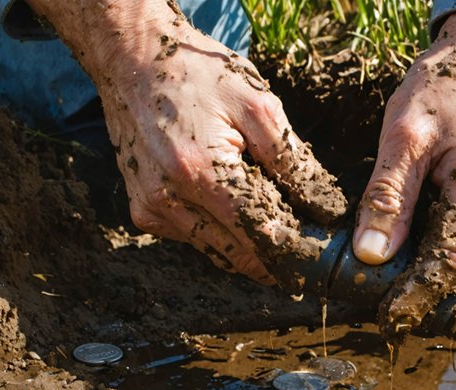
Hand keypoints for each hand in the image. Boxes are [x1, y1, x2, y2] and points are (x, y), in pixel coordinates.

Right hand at [26, 1, 345, 288]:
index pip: (262, 233)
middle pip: (240, 254)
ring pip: (217, 253)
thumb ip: (291, 159)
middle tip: (309, 263)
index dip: (297, 251)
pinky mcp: (144, 212)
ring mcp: (153, 210)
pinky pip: (194, 239)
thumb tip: (323, 207)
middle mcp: (170, 200)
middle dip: (278, 261)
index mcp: (201, 171)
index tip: (321, 260)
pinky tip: (236, 214)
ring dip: (251, 252)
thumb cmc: (197, 73)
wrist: (132, 59)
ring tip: (283, 241)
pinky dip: (220, 235)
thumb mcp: (255, 103)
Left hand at [352, 11, 455, 334]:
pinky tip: (434, 240)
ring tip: (402, 266)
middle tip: (382, 293)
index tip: (386, 318)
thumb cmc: (446, 89)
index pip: (449, 267)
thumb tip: (370, 256)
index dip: (416, 298)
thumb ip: (388, 197)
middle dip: (424, 292)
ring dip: (442, 277)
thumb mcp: (403, 134)